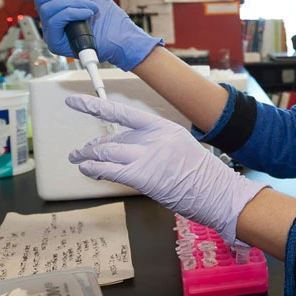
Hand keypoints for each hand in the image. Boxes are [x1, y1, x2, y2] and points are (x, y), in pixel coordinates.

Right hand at [29, 0, 160, 69]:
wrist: (122, 38)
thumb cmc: (109, 20)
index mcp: (55, 7)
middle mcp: (49, 20)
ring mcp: (51, 33)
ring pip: (47, 8)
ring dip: (73, 2)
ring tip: (91, 6)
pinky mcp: (55, 43)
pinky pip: (55, 20)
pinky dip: (73, 12)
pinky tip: (87, 13)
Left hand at [66, 94, 266, 243]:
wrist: (218, 193)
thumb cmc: (202, 176)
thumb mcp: (179, 148)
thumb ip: (153, 145)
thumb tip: (124, 149)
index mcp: (163, 127)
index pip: (123, 113)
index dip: (95, 106)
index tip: (77, 102)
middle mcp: (154, 138)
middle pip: (113, 139)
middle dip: (93, 146)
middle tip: (81, 151)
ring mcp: (149, 156)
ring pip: (107, 153)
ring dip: (88, 157)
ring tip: (78, 159)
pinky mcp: (144, 176)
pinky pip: (110, 170)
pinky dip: (94, 169)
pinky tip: (86, 169)